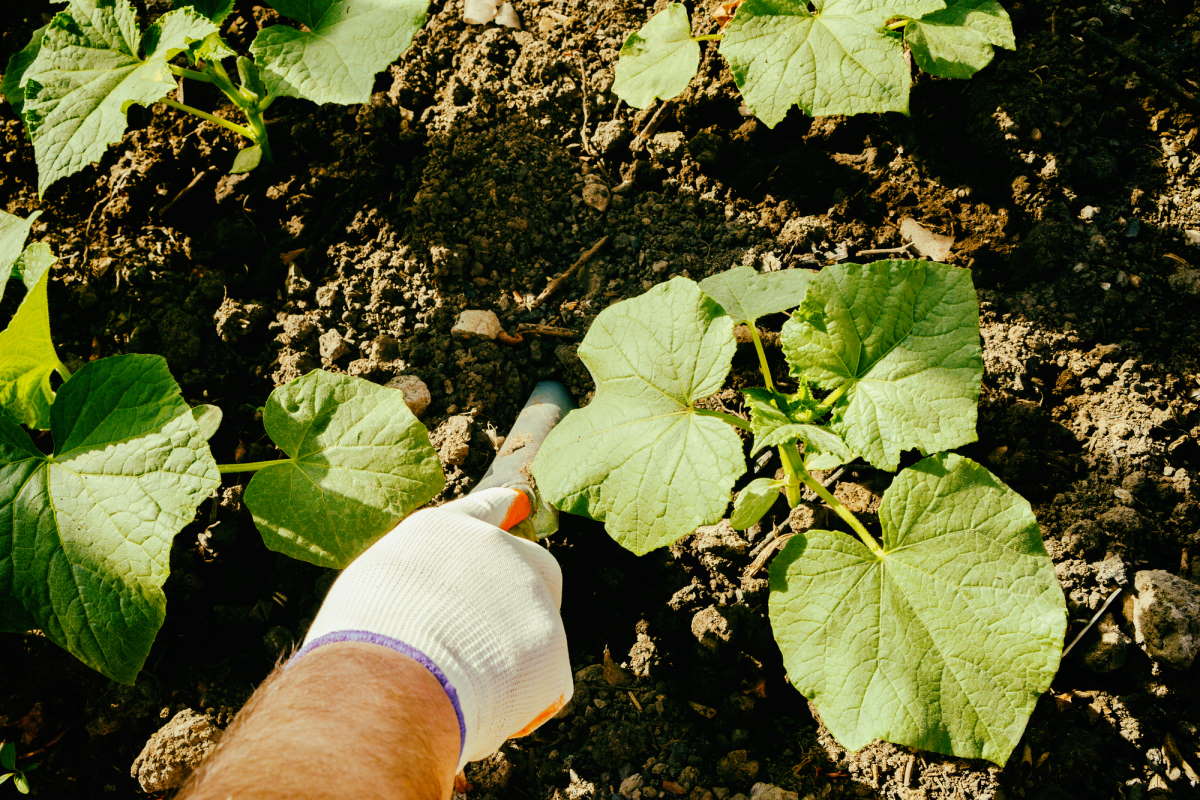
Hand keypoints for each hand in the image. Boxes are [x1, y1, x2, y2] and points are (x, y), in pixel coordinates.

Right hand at [296, 488, 572, 767]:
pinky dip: (521, 706)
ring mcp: (530, 591)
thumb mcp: (376, 593)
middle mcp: (495, 548)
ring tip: (463, 695)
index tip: (518, 504)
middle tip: (496, 647)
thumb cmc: (359, 647)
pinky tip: (483, 718)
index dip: (502, 511)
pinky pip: (544, 683)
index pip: (484, 509)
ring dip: (512, 662)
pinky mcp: (553, 642)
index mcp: (444, 531)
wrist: (386, 682)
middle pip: (533, 566)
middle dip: (523, 602)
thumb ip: (417, 587)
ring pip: (537, 633)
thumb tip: (432, 615)